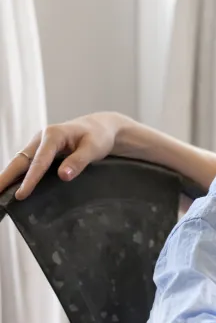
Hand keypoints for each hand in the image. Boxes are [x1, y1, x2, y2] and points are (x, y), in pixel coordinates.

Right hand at [0, 112, 128, 198]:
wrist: (100, 128)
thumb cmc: (98, 137)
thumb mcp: (94, 148)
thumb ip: (79, 161)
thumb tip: (63, 176)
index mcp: (53, 135)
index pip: (40, 161)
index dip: (30, 179)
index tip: (21, 195)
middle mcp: (41, 138)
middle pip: (20, 160)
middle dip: (5, 177)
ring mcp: (38, 144)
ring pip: (19, 163)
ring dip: (7, 178)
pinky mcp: (39, 151)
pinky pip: (25, 165)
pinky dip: (16, 176)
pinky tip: (10, 189)